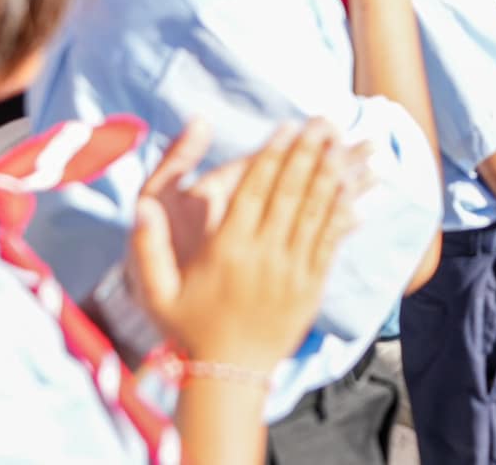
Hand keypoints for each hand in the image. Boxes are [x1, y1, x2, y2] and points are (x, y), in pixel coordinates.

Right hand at [129, 120, 364, 368]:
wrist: (230, 374)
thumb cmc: (189, 327)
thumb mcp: (156, 292)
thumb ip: (146, 248)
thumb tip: (141, 207)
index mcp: (227, 250)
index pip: (254, 192)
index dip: (272, 155)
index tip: (286, 126)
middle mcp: (263, 256)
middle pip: (290, 193)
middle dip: (308, 152)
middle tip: (323, 121)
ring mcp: (291, 271)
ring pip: (316, 212)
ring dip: (331, 174)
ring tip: (343, 143)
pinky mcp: (312, 285)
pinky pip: (331, 241)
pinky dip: (343, 213)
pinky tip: (354, 189)